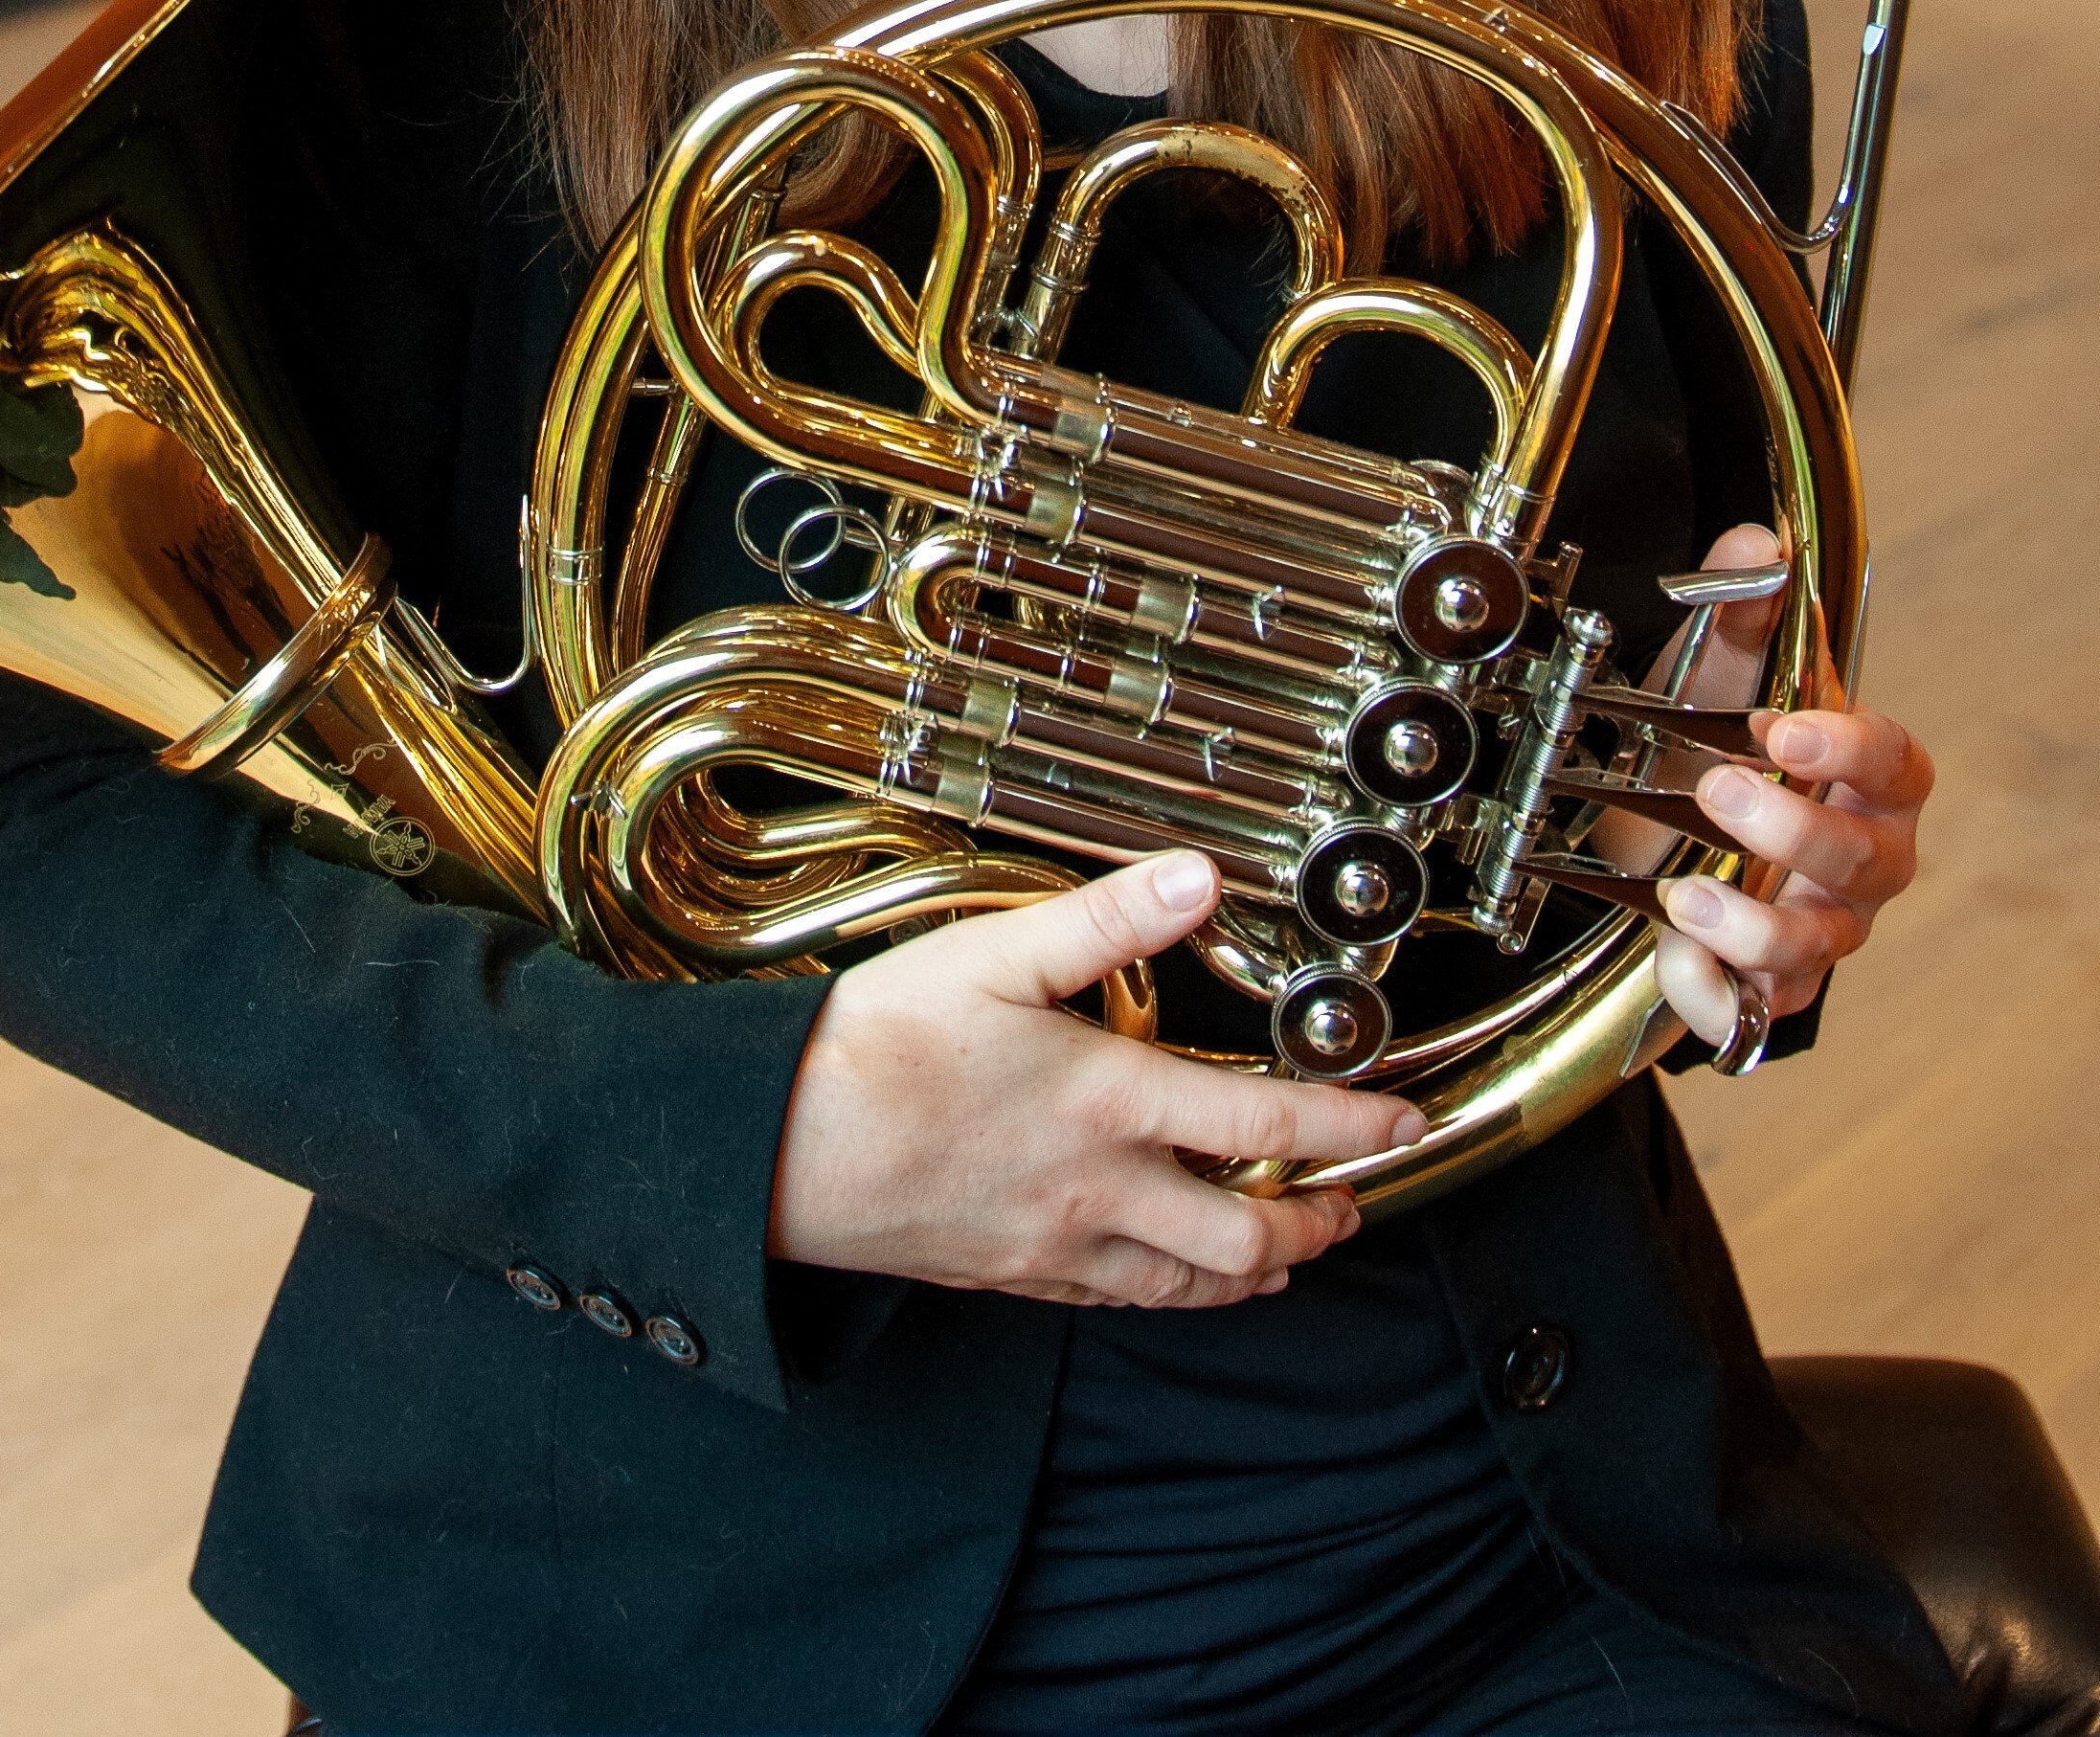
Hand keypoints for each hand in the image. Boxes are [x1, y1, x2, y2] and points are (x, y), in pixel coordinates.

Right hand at [768, 849, 1426, 1306]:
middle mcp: (1098, 1189)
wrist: (779, 1151)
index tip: (1400, 1126)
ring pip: (1189, 1286)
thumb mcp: (993, 955)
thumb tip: (1198, 877)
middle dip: (1317, 1227)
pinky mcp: (1013, 1276)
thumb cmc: (876, 1048)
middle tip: (1354, 1207)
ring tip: (1290, 1250)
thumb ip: (1105, 922)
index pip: (1265, 1128)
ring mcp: (1056, 1245)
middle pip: (1245, 1238)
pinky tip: (1174, 1274)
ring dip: (1256, 1269)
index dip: (1350, 1131)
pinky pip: (1119, 1302)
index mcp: (1107, 1102)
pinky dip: (1173, 1293)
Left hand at [1634, 523, 1931, 1052]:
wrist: (1656, 828)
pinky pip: (1759, 1004)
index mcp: (1863, 778)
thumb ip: (1738, 612)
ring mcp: (1819, 924)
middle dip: (1795, 830)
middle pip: (1866, 860)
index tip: (1784, 725)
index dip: (1849, 747)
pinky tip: (1675, 960)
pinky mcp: (1768, 979)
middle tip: (1719, 790)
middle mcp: (1857, 857)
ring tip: (1684, 894)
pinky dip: (1716, 991)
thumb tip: (1755, 544)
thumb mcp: (1710, 673)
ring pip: (1820, 942)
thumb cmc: (1709, 744)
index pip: (1896, 763)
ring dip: (1754, 922)